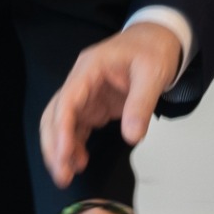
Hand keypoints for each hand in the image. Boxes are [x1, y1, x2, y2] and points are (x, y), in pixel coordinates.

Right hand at [39, 22, 183, 186]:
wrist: (159, 39)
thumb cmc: (153, 49)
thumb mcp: (153, 74)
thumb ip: (141, 105)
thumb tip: (132, 136)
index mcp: (90, 67)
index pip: (67, 100)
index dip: (63, 129)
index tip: (64, 154)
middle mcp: (82, 81)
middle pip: (56, 114)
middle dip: (54, 145)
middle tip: (62, 173)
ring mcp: (86, 94)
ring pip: (62, 124)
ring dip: (61, 149)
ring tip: (68, 174)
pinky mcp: (95, 106)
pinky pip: (77, 128)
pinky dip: (75, 146)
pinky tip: (79, 162)